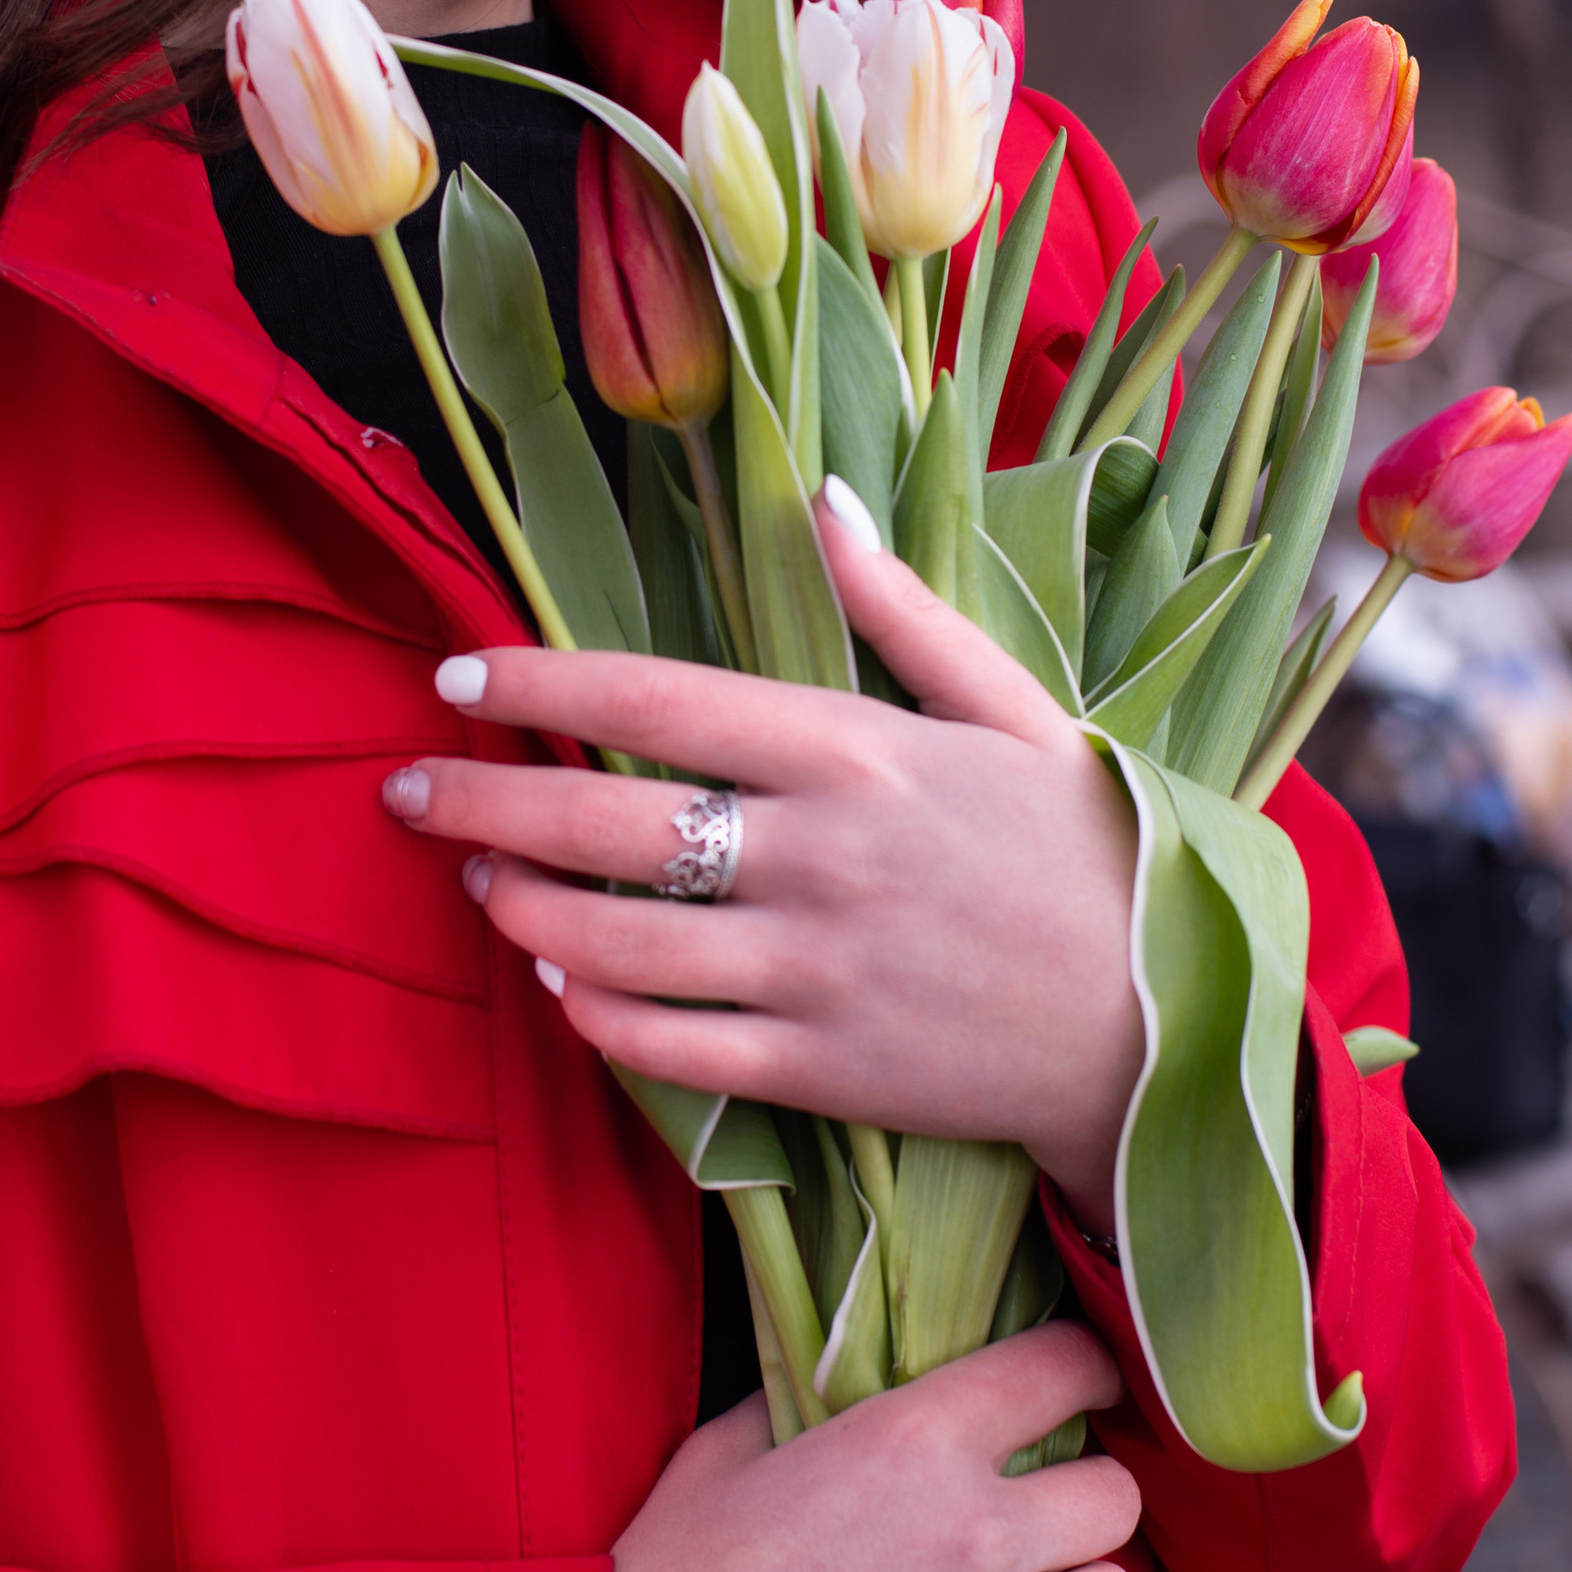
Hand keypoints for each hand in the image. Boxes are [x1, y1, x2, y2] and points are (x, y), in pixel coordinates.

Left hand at [379, 500, 1143, 1225]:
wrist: (1166, 1025)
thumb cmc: (1090, 850)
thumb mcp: (1016, 707)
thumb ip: (904, 611)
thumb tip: (825, 502)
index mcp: (859, 751)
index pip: (655, 697)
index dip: (537, 682)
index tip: (455, 676)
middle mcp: (820, 858)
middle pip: (604, 821)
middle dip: (482, 799)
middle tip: (405, 790)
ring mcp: (815, 972)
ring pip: (613, 941)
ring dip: (520, 908)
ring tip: (475, 878)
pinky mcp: (822, 1069)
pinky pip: (667, 1047)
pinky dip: (593, 1013)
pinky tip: (557, 977)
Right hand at [606, 1324, 1142, 1571]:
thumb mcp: (732, 1447)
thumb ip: (824, 1400)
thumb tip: (871, 1379)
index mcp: (911, 1438)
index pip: (1066, 1368)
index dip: (1083, 1378)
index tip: (1080, 1400)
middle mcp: (972, 1532)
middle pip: (1114, 1500)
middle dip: (1078, 1512)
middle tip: (1031, 1539)